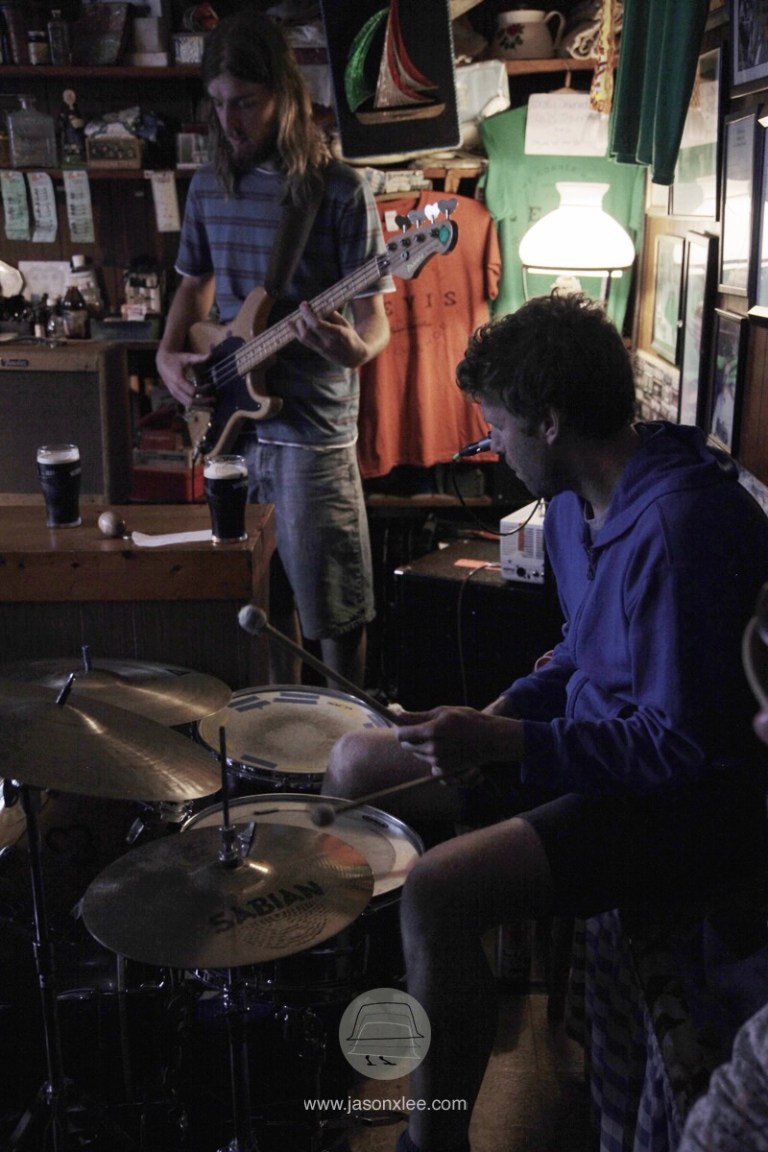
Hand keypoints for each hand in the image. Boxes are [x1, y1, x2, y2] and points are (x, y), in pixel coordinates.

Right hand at [156, 347, 210, 407]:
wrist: (162, 362)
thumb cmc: (175, 359)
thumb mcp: (187, 357)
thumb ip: (198, 358)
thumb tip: (211, 355)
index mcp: (177, 380)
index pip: (192, 391)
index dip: (203, 390)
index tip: (210, 385)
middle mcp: (175, 389)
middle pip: (190, 401)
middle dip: (203, 402)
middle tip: (214, 399)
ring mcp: (174, 393)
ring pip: (188, 405)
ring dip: (200, 407)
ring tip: (211, 408)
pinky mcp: (175, 395)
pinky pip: (185, 404)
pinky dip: (195, 406)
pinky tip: (204, 406)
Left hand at [292, 301, 367, 367]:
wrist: (354, 356)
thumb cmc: (350, 336)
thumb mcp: (345, 323)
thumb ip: (331, 314)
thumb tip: (317, 304)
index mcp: (337, 334)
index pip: (317, 325)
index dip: (307, 314)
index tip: (304, 304)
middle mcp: (328, 343)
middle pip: (307, 332)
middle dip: (302, 318)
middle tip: (303, 307)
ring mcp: (322, 349)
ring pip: (303, 338)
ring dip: (298, 325)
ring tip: (300, 315)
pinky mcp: (317, 351)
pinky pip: (304, 341)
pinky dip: (295, 331)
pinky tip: (290, 323)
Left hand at [395, 706, 520, 778]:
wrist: (490, 739)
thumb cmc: (468, 720)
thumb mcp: (444, 712)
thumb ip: (420, 716)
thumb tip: (399, 715)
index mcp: (432, 730)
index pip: (401, 734)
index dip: (399, 729)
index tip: (401, 725)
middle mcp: (433, 748)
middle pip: (407, 745)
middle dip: (410, 737)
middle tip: (422, 728)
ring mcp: (439, 761)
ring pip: (417, 754)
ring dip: (421, 746)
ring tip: (438, 736)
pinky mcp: (445, 770)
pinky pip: (428, 763)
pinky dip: (431, 757)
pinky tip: (443, 748)